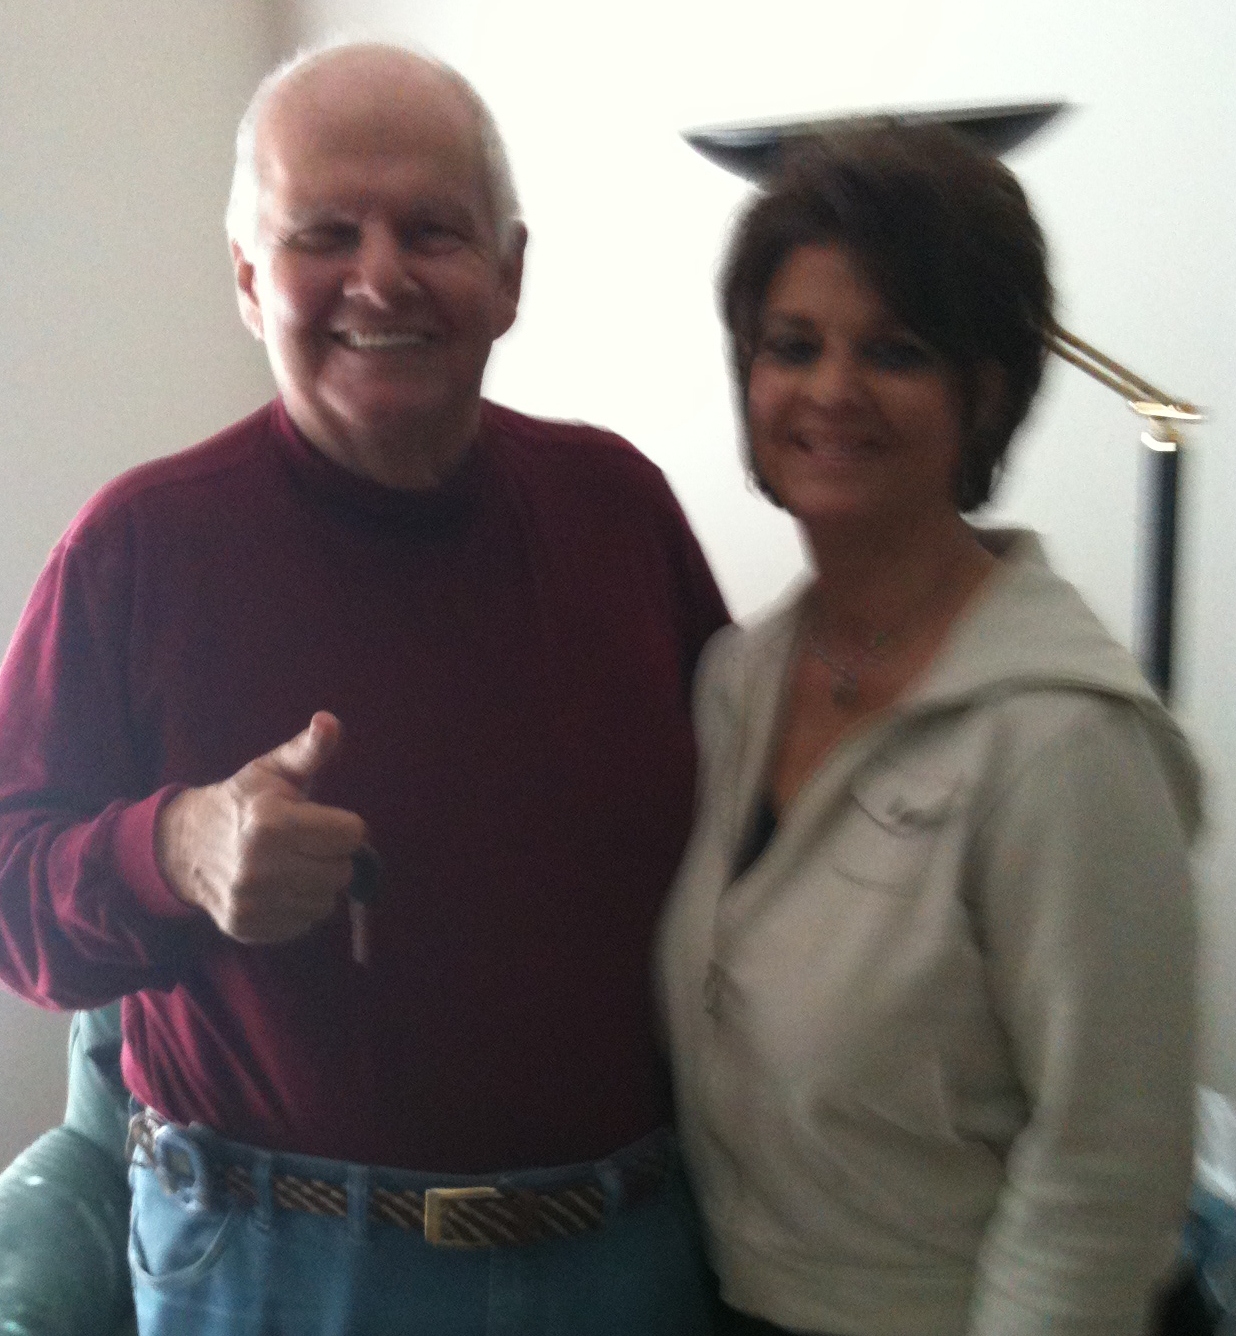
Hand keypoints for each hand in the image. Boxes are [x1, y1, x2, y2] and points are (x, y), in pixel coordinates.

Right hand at [155, 712, 366, 943]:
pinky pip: (303, 923)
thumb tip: (330, 721)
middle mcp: (260, 866)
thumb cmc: (243, 801)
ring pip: (326, 902)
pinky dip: (298, 906)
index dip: (344, 825)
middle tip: (307, 844)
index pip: (353, 834)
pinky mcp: (247, 928)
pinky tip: (278, 886)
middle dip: (332, 856)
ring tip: (292, 864)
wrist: (185, 846)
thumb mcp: (273, 769)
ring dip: (317, 884)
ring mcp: (252, 901)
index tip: (323, 820)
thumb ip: (309, 749)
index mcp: (272, 821)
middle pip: (342, 872)